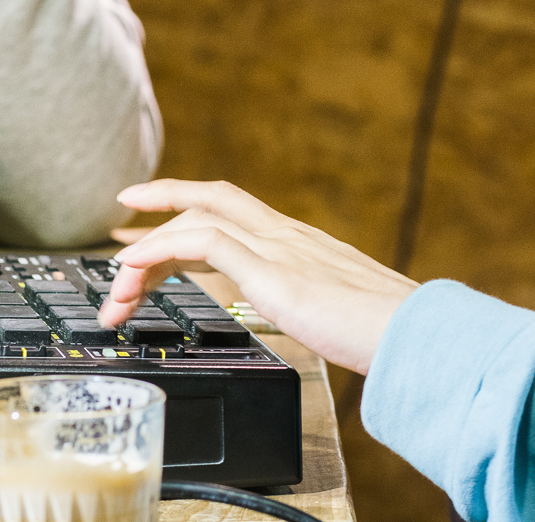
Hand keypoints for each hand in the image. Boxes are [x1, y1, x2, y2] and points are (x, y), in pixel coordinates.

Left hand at [96, 179, 417, 373]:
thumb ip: (313, 306)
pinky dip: (160, 247)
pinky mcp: (272, 268)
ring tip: (117, 286)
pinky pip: (202, 240)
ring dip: (147, 249)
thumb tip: (305, 319)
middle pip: (208, 200)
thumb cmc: (388, 334)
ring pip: (197, 216)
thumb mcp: (337, 314)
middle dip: (157, 211)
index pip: (231, 212)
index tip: (148, 225)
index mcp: (299, 244)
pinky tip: (134, 267)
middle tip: (116, 239)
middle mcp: (286, 234)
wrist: (418, 335)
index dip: (186, 211)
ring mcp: (279, 246)